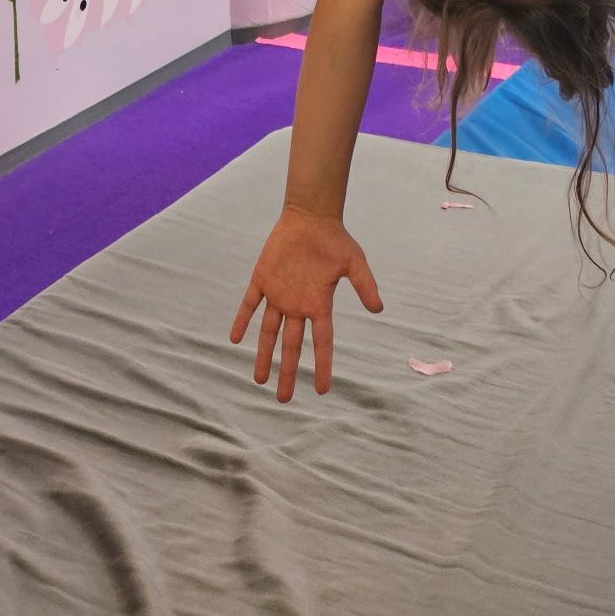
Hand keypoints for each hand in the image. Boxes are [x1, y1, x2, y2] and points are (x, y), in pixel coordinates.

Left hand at [229, 206, 382, 400]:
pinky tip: (235, 338)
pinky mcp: (262, 279)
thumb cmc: (335, 238)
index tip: (323, 391)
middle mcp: (298, 305)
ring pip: (268, 332)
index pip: (322, 342)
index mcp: (319, 304)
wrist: (311, 216)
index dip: (323, 366)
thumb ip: (365, 285)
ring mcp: (278, 294)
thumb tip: (379, 309)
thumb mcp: (355, 262)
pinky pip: (250, 304)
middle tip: (283, 400)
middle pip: (292, 346)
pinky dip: (242, 320)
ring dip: (264, 355)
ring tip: (259, 380)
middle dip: (288, 372)